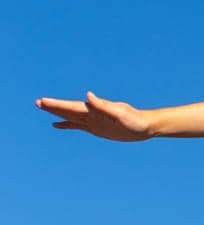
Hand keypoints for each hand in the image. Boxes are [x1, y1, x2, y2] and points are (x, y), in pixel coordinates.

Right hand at [35, 90, 152, 141]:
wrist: (145, 126)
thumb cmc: (134, 119)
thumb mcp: (119, 113)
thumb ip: (103, 105)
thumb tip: (88, 95)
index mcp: (94, 109)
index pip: (72, 107)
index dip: (57, 105)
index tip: (43, 101)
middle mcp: (92, 114)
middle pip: (68, 110)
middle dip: (53, 107)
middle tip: (37, 103)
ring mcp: (93, 121)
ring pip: (70, 117)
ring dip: (57, 114)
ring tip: (43, 109)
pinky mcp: (96, 129)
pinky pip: (77, 126)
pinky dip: (67, 125)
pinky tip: (57, 125)